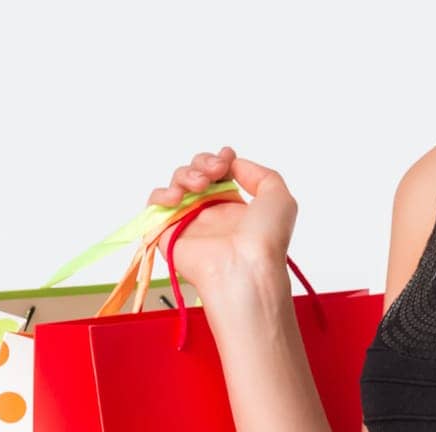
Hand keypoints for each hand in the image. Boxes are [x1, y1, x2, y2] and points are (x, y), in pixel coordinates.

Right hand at [147, 147, 298, 295]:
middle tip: (215, 171)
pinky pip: (155, 204)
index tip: (226, 159)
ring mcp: (189, 221)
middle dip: (204, 162)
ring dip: (186, 174)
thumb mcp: (280, 199)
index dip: (220, 160)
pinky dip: (162, 193)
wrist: (244, 268)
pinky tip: (176, 197)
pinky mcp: (168, 231)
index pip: (219, 173)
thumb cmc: (265, 240)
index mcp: (236, 207)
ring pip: (177, 182)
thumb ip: (262, 174)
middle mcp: (212, 214)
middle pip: (196, 172)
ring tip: (200, 185)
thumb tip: (235, 165)